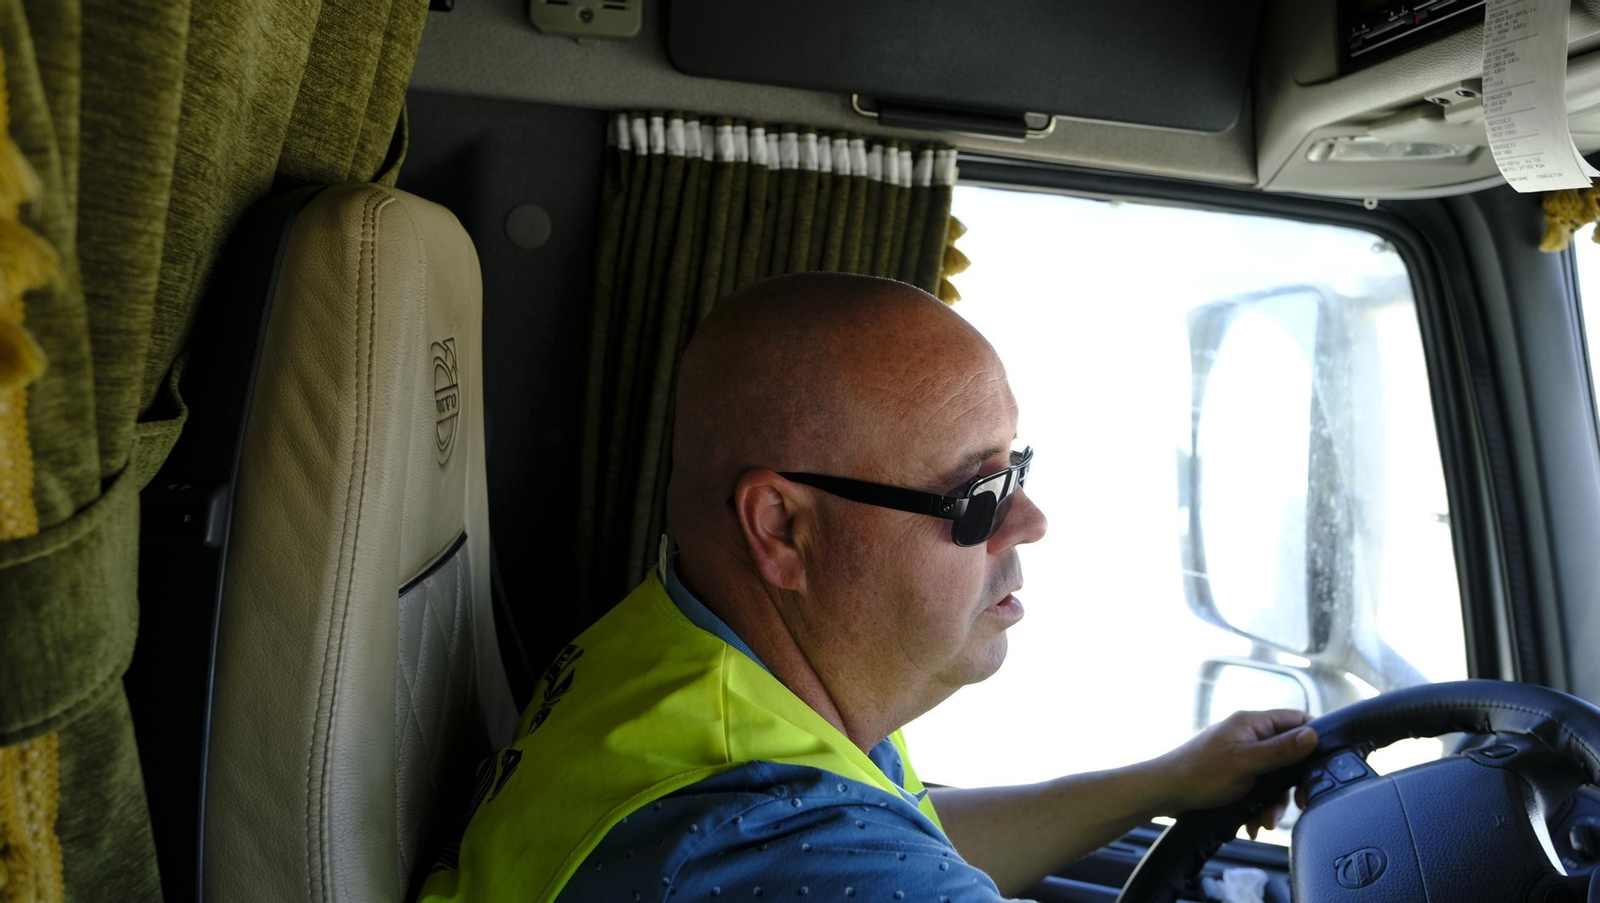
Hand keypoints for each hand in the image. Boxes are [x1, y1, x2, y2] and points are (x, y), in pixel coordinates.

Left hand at [1148, 709, 1317, 839]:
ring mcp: (1241, 755)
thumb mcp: (1246, 763)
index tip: (1322, 765)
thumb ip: (1280, 750)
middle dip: (1290, 785)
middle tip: (1296, 805)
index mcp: (1252, 723)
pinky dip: (1258, 807)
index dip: (1313, 739)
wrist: (1164, 794)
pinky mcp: (1234, 775)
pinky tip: (1251, 824)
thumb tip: (1313, 735)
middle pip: (1288, 755)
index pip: (1296, 720)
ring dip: (1273, 803)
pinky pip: (1258, 790)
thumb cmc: (1199, 774)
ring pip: (1274, 778)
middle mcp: (1248, 735)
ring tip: (1263, 821)